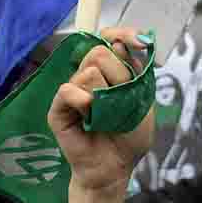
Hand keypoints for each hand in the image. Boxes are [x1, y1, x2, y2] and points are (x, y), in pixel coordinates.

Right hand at [46, 27, 154, 196]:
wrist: (115, 167)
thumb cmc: (129, 136)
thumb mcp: (143, 99)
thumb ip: (136, 70)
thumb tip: (121, 43)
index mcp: (111, 70)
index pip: (109, 38)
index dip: (122, 35)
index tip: (138, 43)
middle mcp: (89, 76)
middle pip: (100, 52)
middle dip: (119, 76)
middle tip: (121, 102)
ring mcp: (72, 91)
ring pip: (89, 71)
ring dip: (104, 96)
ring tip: (105, 117)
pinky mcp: (58, 108)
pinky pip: (68, 90)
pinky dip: (83, 102)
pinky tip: (90, 119)